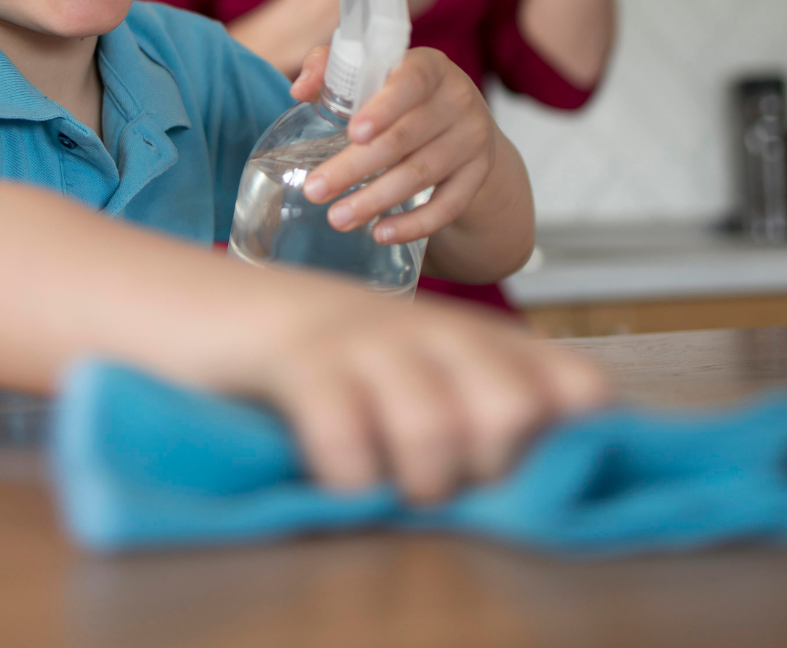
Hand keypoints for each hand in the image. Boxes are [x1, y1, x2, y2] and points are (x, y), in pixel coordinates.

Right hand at [251, 292, 608, 501]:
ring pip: (433, 425)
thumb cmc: (324, 354)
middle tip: (444, 482)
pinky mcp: (298, 358)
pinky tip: (340, 479)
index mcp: (470, 337)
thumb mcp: (413, 367)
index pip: (576, 384)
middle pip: (512, 409)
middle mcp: (430, 331)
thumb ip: (478, 401)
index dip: (576, 438)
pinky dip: (349, 474)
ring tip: (391, 486)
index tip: (531, 470)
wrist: (210, 300)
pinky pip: (344, 430)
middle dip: (489, 467)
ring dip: (417, 478)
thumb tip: (552, 471)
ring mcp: (363, 339)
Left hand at [291, 44, 496, 245]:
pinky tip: (381, 233)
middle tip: (315, 190)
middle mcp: (458, 99)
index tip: (352, 133)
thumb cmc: (400, 91)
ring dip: (376, 200)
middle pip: (405, 137)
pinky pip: (449, 205)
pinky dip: (414, 224)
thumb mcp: (372, 71)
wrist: (460, 118)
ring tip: (337, 218)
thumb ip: (331, 69)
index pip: (411, 82)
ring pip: (421, 174)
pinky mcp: (477, 175)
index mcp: (430, 66)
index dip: (383, 108)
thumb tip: (298, 90)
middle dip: (355, 166)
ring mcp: (472, 139)